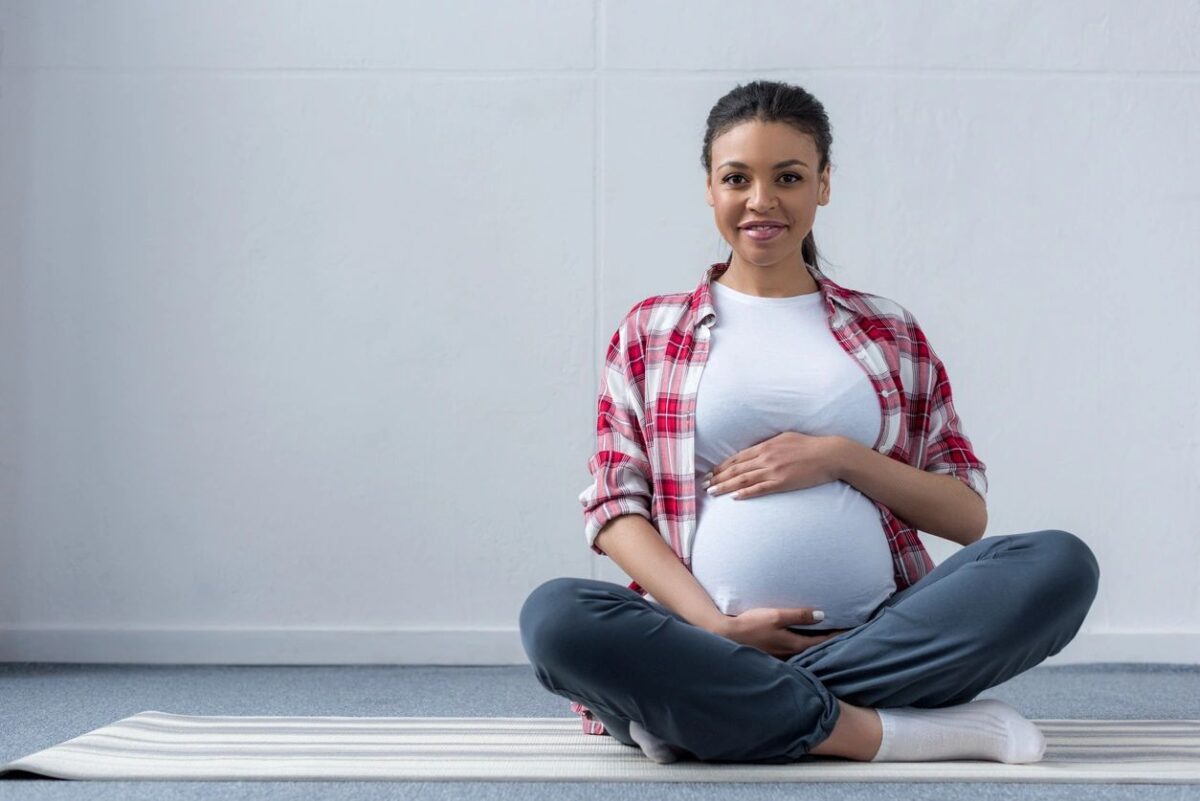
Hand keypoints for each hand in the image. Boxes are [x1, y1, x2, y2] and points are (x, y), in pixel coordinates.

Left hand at [705, 432, 843, 499]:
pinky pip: (760, 489)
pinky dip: (745, 492)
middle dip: (718, 477)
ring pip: (743, 479)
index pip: (737, 457)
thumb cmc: (809, 445)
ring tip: (712, 492)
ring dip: (725, 486)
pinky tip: (734, 497)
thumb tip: (756, 449)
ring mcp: (773, 470)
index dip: (721, 466)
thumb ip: (768, 444)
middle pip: (736, 469)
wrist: (829, 454)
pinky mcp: (782, 482)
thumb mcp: (785, 438)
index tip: (710, 472)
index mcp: (765, 446)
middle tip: (704, 484)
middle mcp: (766, 457)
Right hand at [718, 607, 850, 659]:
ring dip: (817, 647)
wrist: (725, 636)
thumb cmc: (750, 625)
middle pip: (816, 650)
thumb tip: (822, 615)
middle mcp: (790, 654)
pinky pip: (794, 654)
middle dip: (830, 644)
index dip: (838, 636)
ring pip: (806, 654)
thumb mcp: (776, 615)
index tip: (852, 631)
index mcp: (793, 644)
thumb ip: (799, 615)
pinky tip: (803, 644)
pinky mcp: (772, 656)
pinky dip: (804, 649)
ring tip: (828, 640)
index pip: (823, 642)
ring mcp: (781, 657)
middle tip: (845, 636)